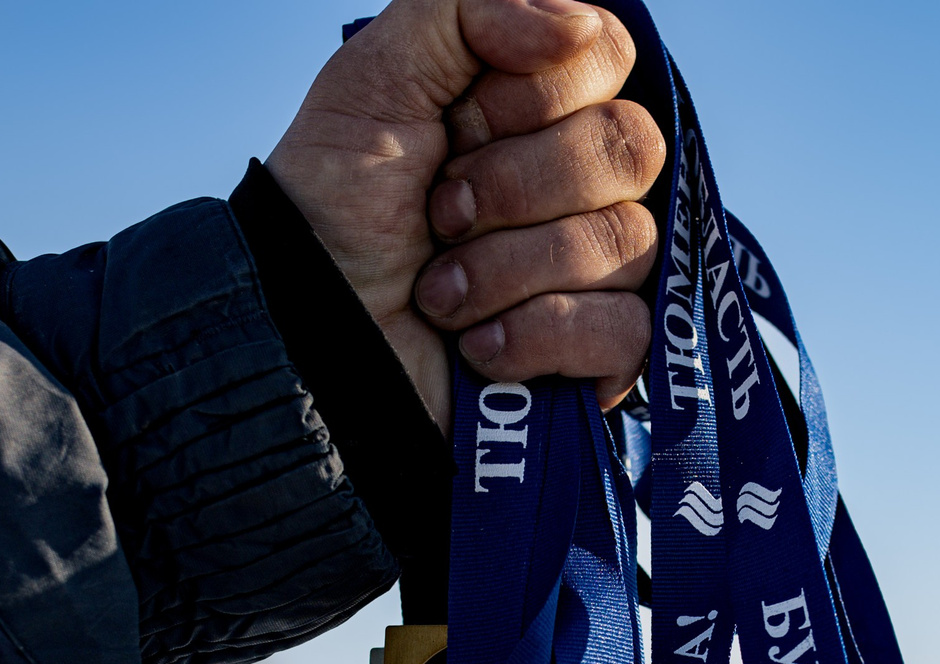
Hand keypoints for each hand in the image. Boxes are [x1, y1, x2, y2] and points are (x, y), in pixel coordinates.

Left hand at [265, 0, 663, 423]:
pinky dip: (534, 337)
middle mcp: (582, 180)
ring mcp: (600, 270)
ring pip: (626, 241)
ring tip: (438, 291)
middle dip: (515, 186)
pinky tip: (477, 347)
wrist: (308, 337)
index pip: (607, 56)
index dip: (531, 96)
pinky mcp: (599, 354)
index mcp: (540, 104)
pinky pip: (626, 331)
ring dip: (505, 269)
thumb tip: (583, 27)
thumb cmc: (336, 210)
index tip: (453, 129)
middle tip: (441, 213)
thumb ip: (468, 11)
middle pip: (631, 148)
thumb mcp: (375, 79)